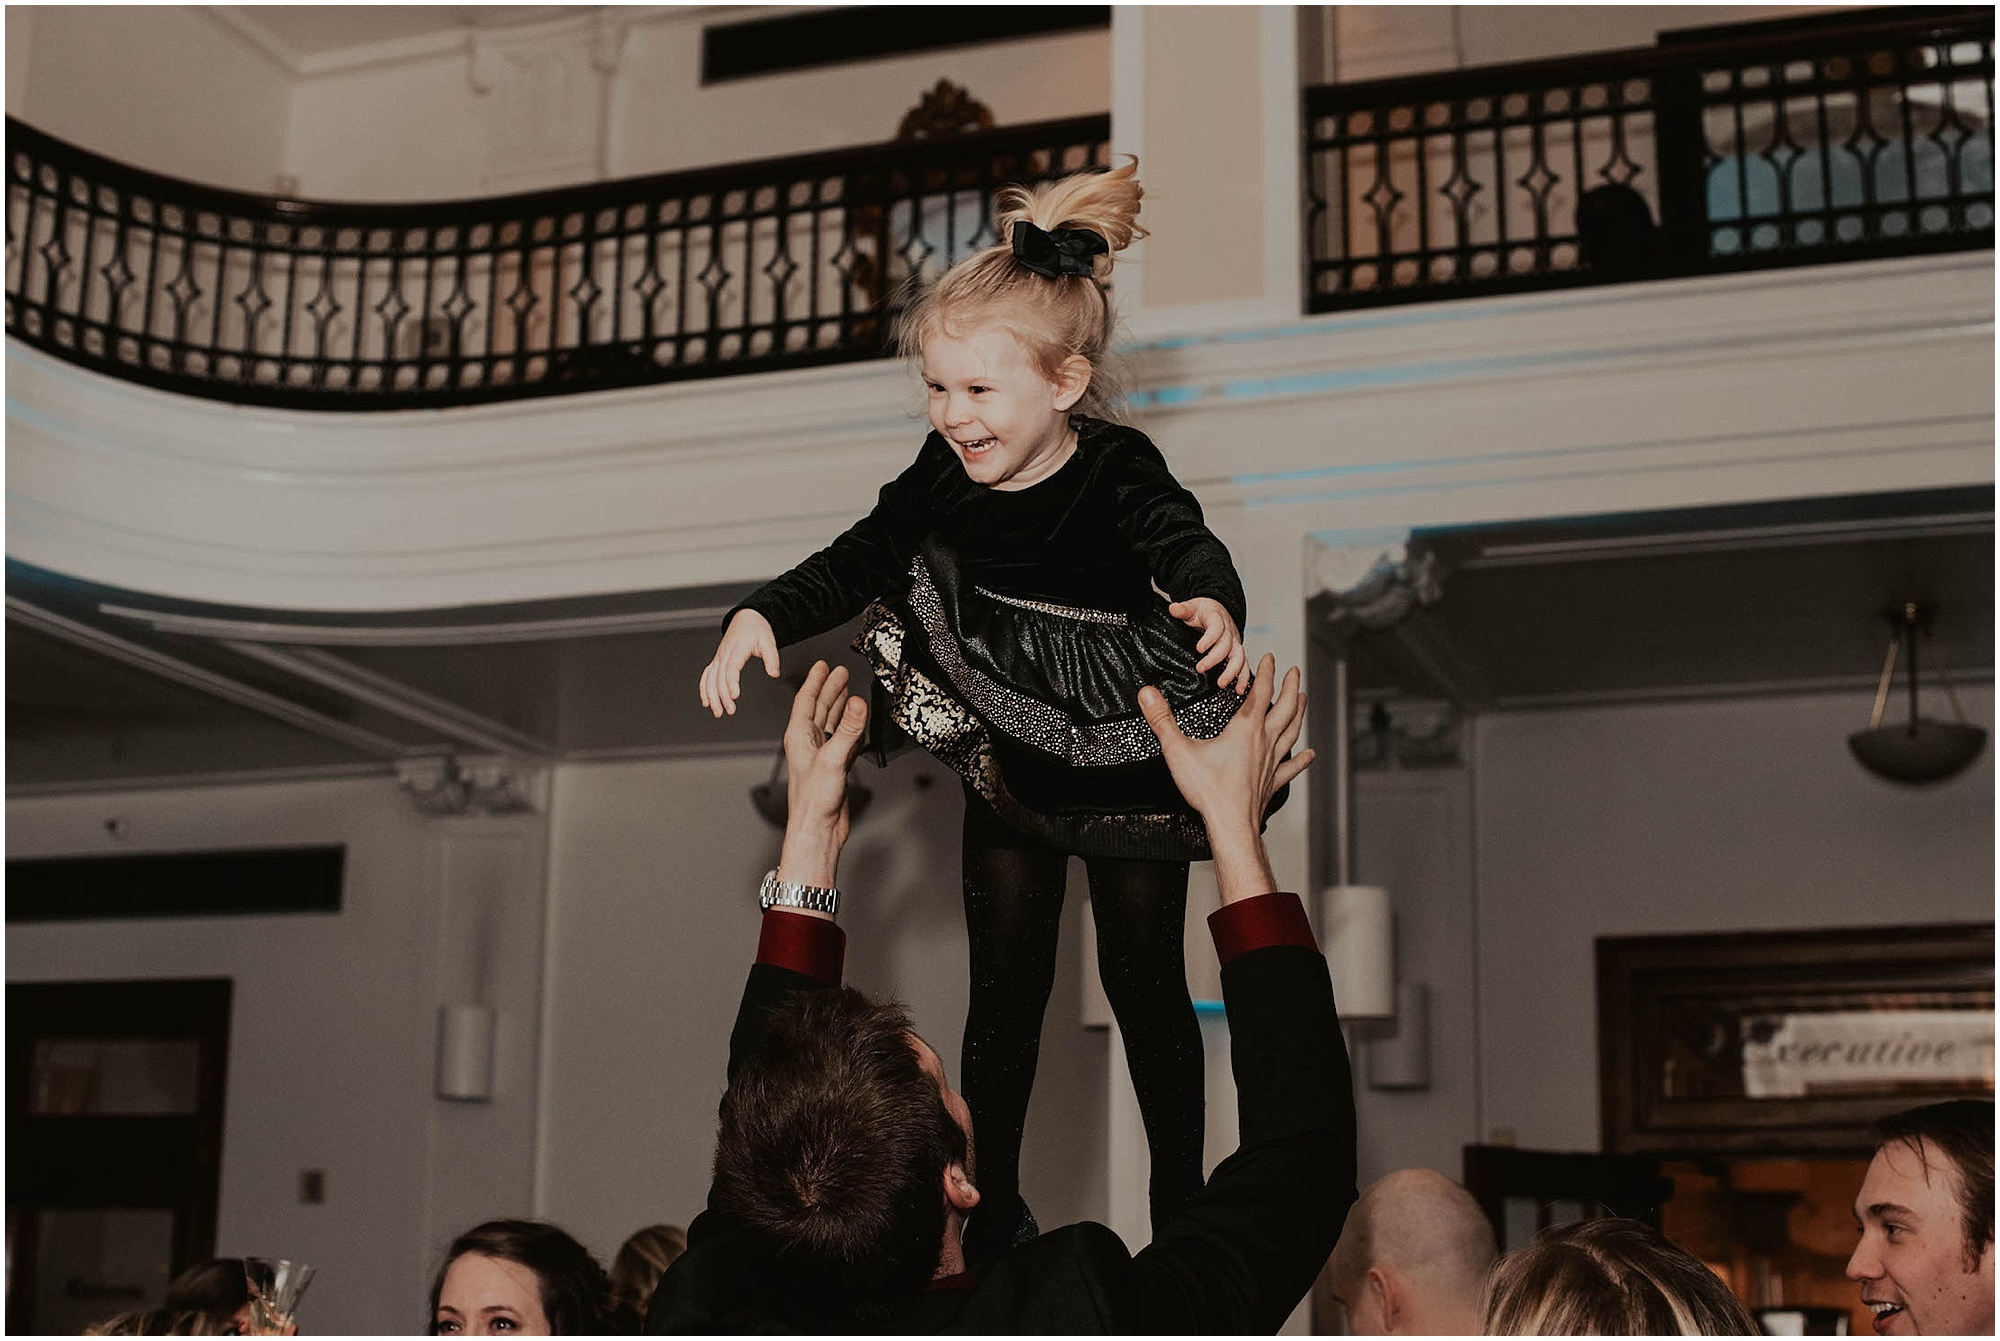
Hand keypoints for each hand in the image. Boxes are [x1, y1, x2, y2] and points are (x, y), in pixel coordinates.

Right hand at [700, 608, 780, 717]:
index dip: (731, 682)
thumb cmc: (757, 629)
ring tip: (718, 712)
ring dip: (711, 696)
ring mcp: (719, 657)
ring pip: (710, 678)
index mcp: (737, 649)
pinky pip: (706, 675)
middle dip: (722, 696)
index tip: (734, 696)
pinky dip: (704, 689)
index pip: (731, 668)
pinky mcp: (717, 660)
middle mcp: (724, 654)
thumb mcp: (768, 641)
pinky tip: (707, 702)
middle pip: (718, 677)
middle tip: (729, 711)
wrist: (746, 617)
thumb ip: (772, 658)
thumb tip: (774, 674)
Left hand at [777, 661, 867, 891]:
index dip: (815, 681)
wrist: (817, 830)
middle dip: (830, 689)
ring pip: (831, 723)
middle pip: (819, 708)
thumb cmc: (813, 800)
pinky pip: (843, 740)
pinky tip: (857, 725)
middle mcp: (809, 743)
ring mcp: (822, 755)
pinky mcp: (834, 768)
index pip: (806, 700)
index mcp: (799, 737)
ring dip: (839, 707)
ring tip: (848, 691)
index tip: (823, 665)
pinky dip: (851, 729)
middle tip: (841, 672)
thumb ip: (848, 730)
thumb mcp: (832, 759)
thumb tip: (858, 702)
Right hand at [1138, 654, 1313, 902]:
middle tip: (1294, 671)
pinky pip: (1291, 767)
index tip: (1269, 657)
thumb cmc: (1209, 790)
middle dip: (1290, 686)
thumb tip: (1148, 694)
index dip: (1265, 672)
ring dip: (1300, 712)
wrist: (1231, 825)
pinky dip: (1302, 759)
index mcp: (1245, 729)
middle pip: (1286, 707)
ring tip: (1304, 699)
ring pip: (1292, 730)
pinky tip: (1310, 755)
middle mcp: (1264, 741)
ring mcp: (1271, 762)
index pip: (1260, 692)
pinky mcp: (1272, 781)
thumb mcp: (1179, 751)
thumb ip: (1162, 721)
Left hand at [1168, 597, 1249, 693]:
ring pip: (1238, 657)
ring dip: (1232, 671)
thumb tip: (1173, 608)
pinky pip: (1243, 666)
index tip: (1199, 648)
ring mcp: (1235, 643)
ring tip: (1221, 684)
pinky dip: (1243, 678)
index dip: (1210, 638)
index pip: (1217, 627)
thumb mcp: (1192, 607)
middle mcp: (1229, 632)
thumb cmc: (1203, 611)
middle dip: (1215, 658)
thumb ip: (1183, 609)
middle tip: (1201, 668)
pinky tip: (1238, 690)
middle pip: (1226, 645)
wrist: (1217, 611)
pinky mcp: (1237, 653)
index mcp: (1217, 619)